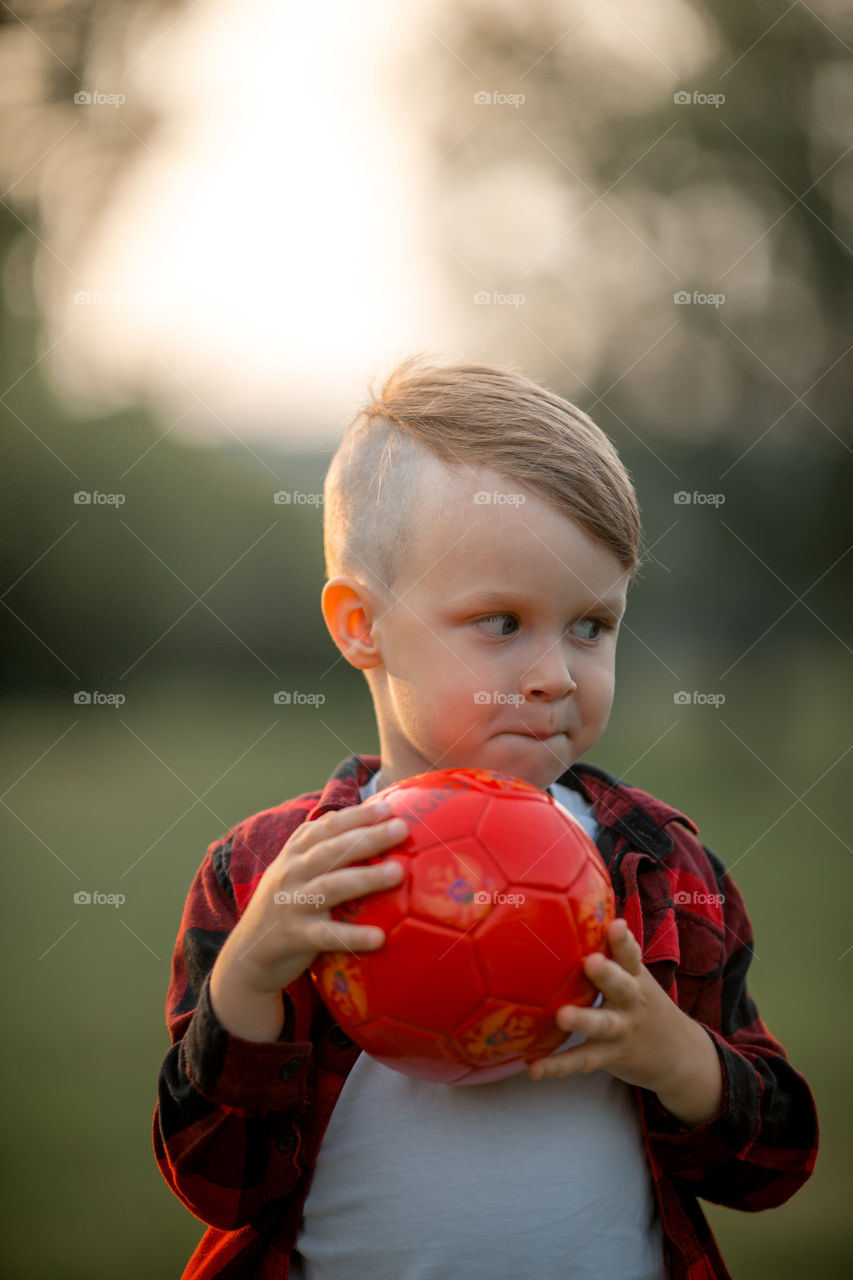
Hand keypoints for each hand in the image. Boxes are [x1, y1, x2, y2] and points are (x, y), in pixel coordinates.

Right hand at [210, 799, 405, 1039]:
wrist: (248, 954)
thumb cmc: (285, 906)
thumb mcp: (293, 871)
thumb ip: (319, 845)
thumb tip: (352, 816)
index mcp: (294, 855)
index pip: (326, 828)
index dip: (356, 816)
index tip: (386, 808)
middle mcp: (291, 874)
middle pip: (332, 850)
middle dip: (368, 837)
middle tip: (401, 828)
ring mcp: (292, 904)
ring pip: (331, 887)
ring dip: (365, 878)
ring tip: (398, 872)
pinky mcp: (295, 937)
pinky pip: (327, 936)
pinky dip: (353, 936)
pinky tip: (379, 938)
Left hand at [528, 919, 723, 1126]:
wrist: (681, 1056)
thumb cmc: (644, 1004)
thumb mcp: (638, 977)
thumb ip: (615, 953)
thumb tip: (578, 907)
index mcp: (636, 978)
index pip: (631, 955)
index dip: (623, 940)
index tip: (615, 924)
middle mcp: (631, 1002)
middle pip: (621, 986)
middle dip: (607, 974)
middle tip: (591, 962)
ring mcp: (623, 1030)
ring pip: (603, 1025)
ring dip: (583, 1020)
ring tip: (561, 1016)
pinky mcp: (612, 1056)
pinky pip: (584, 1061)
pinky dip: (558, 1066)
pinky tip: (534, 1068)